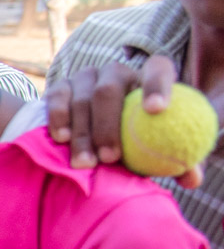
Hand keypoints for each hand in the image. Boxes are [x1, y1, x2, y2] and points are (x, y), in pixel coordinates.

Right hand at [48, 56, 200, 187]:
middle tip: (110, 158)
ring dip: (82, 135)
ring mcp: (86, 77)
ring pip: (81, 100)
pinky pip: (57, 99)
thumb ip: (176, 157)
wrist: (96, 129)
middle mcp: (116, 71)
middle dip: (107, 125)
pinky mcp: (61, 86)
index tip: (156, 110)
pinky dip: (59, 120)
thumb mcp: (157, 145)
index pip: (157, 70)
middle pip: (108, 91)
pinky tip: (62, 139)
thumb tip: (192, 178)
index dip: (157, 86)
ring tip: (86, 164)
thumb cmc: (136, 138)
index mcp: (147, 77)